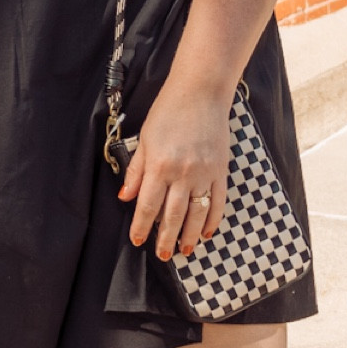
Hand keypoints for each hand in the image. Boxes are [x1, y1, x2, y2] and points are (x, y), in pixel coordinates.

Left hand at [117, 81, 228, 261]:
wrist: (201, 92)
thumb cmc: (168, 111)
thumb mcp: (144, 139)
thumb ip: (135, 170)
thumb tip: (125, 197)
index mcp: (159, 166)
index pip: (148, 206)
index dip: (142, 227)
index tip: (138, 241)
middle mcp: (182, 173)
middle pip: (173, 216)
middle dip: (166, 239)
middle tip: (162, 255)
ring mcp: (204, 173)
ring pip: (197, 214)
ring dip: (191, 235)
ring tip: (185, 250)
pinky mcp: (220, 170)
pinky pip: (218, 201)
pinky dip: (213, 219)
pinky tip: (208, 232)